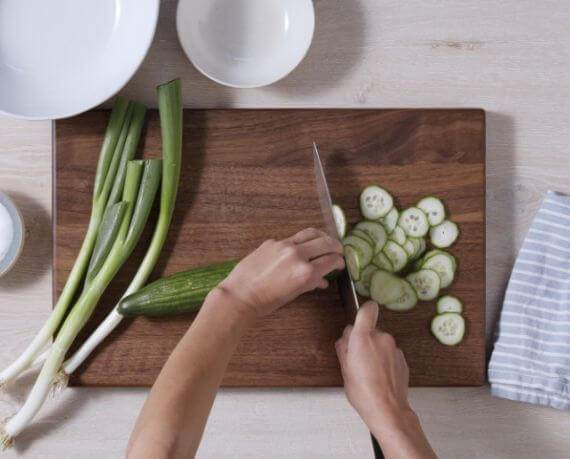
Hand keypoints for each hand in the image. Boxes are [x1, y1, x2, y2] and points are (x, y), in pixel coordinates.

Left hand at [219, 228, 344, 318]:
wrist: (240, 295)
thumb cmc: (266, 301)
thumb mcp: (293, 294)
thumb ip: (311, 284)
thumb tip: (323, 281)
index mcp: (306, 272)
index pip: (331, 260)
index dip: (339, 261)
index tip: (340, 262)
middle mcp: (298, 255)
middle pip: (325, 242)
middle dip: (335, 246)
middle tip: (338, 250)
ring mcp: (284, 245)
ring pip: (310, 233)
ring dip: (321, 237)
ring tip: (325, 241)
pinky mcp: (272, 242)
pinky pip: (292, 238)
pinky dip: (301, 242)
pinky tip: (300, 248)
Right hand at [335, 301, 411, 433]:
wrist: (387, 409)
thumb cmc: (364, 393)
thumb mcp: (344, 369)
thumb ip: (343, 348)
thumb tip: (345, 339)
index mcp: (363, 337)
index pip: (367, 309)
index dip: (362, 310)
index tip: (358, 316)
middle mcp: (381, 338)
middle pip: (370, 329)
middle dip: (363, 340)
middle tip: (356, 359)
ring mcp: (394, 347)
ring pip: (380, 342)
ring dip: (374, 351)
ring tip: (369, 371)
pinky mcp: (402, 357)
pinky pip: (389, 352)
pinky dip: (384, 360)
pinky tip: (379, 375)